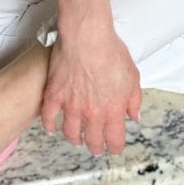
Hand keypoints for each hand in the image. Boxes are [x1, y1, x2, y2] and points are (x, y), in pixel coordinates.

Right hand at [40, 23, 140, 155]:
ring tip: (77, 139)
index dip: (115, 147)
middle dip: (96, 147)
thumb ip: (134, 99)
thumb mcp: (132, 75)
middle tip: (96, 147)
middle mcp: (92, 113)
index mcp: (113, 110)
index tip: (115, 147)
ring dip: (75, 139)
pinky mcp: (54, 95)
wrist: (87, 37)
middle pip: (93, 141)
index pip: (114, 140)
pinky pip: (49, 117)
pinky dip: (50, 125)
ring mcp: (71, 106)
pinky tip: (52, 128)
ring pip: (71, 133)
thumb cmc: (110, 51)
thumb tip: (134, 116)